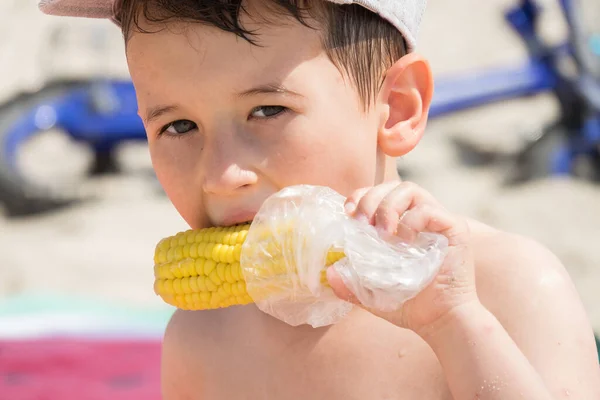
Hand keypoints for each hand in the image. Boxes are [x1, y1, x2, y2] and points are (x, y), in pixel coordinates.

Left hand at [327, 181, 479, 335]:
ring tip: (383, 233)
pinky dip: (411, 222)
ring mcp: (438, 221)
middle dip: (370, 199)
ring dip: (388, 207)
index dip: (361, 196)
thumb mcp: (371, 293)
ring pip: (410, 189)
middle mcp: (420, 217)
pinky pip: (429, 209)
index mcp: (400, 224)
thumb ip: (350, 283)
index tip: (348, 213)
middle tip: (362, 223)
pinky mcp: (455, 228)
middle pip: (392, 186)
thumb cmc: (409, 305)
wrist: (440, 322)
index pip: (378, 194)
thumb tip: (329, 273)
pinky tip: (405, 243)